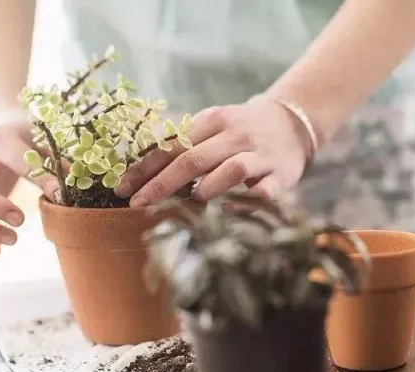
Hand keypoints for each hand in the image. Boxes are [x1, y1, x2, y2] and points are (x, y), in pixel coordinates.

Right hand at [0, 119, 61, 254]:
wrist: (0, 127)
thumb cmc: (29, 134)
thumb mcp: (45, 138)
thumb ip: (58, 160)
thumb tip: (75, 186)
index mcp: (0, 139)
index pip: (17, 160)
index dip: (40, 180)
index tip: (60, 198)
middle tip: (20, 220)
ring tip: (13, 240)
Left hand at [120, 95, 312, 206]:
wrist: (292, 123)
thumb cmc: (240, 131)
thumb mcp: (212, 126)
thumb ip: (182, 143)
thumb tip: (137, 169)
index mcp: (213, 120)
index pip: (172, 145)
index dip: (145, 167)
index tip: (121, 188)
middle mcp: (235, 135)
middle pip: (194, 159)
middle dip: (161, 184)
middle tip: (137, 204)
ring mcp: (260, 155)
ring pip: (232, 170)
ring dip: (208, 187)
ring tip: (192, 200)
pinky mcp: (282, 175)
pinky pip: (264, 191)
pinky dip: (246, 201)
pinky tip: (229, 208)